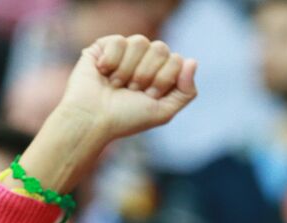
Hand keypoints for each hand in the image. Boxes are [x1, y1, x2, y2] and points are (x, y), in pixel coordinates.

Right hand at [12, 34, 196, 200]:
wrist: (93, 119)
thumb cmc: (126, 118)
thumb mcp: (164, 111)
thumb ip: (186, 91)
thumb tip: (193, 61)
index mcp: (161, 73)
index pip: (176, 60)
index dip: (163, 79)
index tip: (148, 96)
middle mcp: (145, 60)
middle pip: (160, 48)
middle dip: (146, 74)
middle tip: (132, 91)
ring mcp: (125, 52)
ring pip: (140, 41)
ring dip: (128, 70)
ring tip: (117, 85)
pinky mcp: (104, 46)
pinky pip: (119, 40)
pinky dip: (112, 61)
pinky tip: (103, 73)